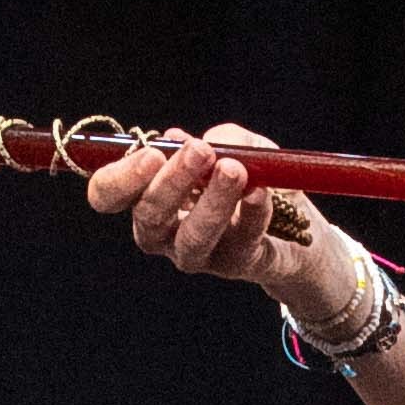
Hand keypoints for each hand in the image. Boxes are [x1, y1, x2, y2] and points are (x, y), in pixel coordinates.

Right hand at [84, 124, 335, 302]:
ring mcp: (196, 254)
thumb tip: (198, 140)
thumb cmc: (253, 177)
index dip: (120, 177)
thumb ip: (224, 140)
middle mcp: (162, 231)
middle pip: (148, 215)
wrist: (297, 224)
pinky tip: (261, 192)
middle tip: (200, 151)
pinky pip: (240, 241)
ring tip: (234, 170)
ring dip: (212, 200)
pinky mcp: (234, 265)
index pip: (108, 194)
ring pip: (192, 236)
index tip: (153, 153)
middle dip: (172, 181)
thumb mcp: (242, 148)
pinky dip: (252, 213)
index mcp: (146, 195)